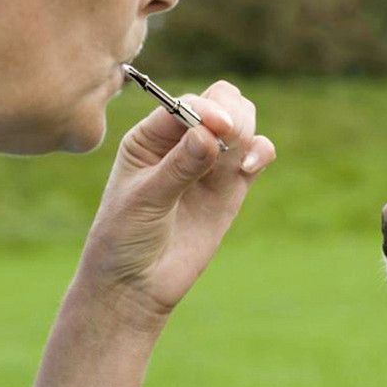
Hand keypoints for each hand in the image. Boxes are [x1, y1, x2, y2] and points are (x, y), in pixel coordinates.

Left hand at [76, 79, 274, 327]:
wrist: (137, 283)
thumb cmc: (125, 237)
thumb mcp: (144, 200)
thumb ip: (177, 167)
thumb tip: (207, 134)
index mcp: (150, 137)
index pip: (185, 105)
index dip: (205, 109)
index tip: (219, 128)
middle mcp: (181, 142)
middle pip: (221, 103)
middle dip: (232, 114)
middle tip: (231, 139)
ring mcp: (209, 164)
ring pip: (242, 124)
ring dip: (248, 131)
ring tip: (239, 161)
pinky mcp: (231, 187)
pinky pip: (256, 155)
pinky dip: (261, 152)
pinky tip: (248, 169)